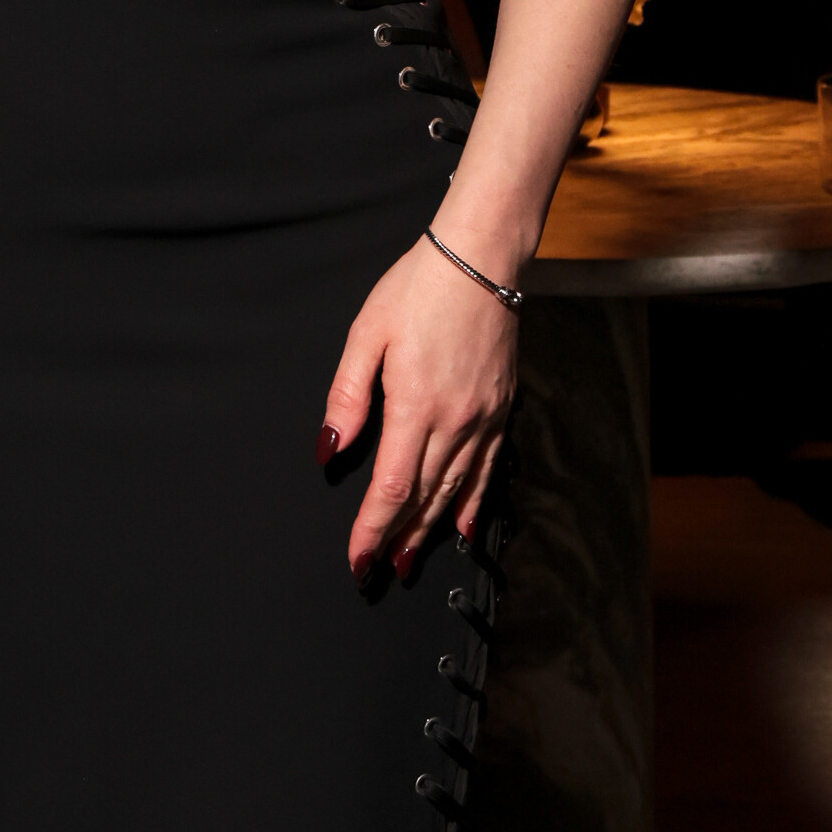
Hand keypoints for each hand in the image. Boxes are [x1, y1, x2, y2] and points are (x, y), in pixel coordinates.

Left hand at [318, 236, 514, 581]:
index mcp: (417, 404)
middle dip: (398, 538)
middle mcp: (456, 419)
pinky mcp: (502, 408)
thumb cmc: (416, 289)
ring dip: (431, 529)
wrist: (480, 259)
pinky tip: (460, 526)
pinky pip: (487, 468)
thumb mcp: (367, 335)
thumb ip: (347, 397)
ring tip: (409, 560)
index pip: (393, 486)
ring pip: (456, 489)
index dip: (372, 528)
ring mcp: (485, 416)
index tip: (357, 559)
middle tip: (377, 572)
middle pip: (424, 496)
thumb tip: (329, 449)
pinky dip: (472, 502)